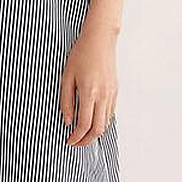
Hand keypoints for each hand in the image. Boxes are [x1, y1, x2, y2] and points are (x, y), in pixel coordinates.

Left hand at [59, 23, 118, 145]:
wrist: (100, 39)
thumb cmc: (81, 53)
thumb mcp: (67, 76)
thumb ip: (66, 100)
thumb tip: (67, 120)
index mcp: (89, 92)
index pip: (84, 124)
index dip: (76, 137)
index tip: (69, 140)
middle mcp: (103, 96)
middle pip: (98, 129)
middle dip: (87, 140)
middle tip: (76, 142)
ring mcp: (111, 94)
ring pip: (106, 123)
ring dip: (95, 133)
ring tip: (83, 135)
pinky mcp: (115, 91)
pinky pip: (110, 113)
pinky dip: (102, 122)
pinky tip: (93, 121)